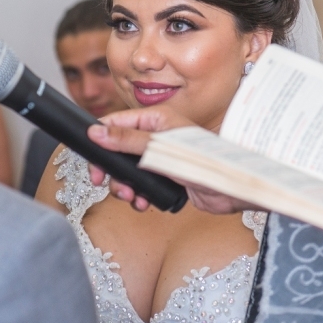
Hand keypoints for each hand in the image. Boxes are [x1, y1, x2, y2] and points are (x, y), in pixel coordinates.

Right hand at [85, 106, 257, 213]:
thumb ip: (126, 140)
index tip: (91, 158)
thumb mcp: (158, 146)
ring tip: (131, 196)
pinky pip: (142, 185)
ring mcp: (160, 158)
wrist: (231, 188)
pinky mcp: (166, 178)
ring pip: (128, 170)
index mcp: (156, 119)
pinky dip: (138, 195)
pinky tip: (143, 202)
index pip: (117, 122)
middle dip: (111, 169)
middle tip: (102, 182)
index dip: (100, 139)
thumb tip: (95, 132)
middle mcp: (156, 136)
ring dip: (124, 186)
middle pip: (118, 149)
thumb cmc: (203, 158)